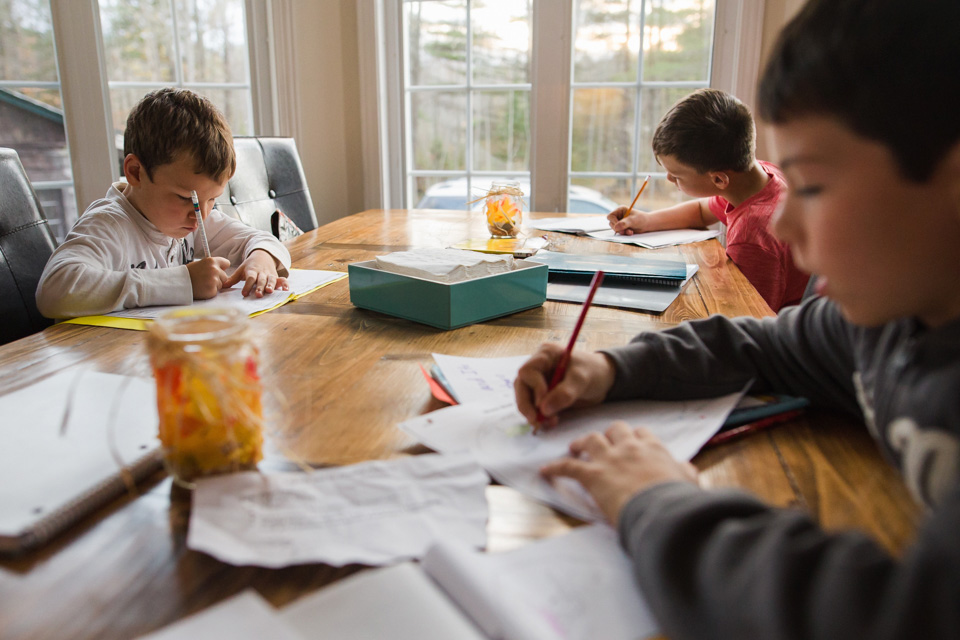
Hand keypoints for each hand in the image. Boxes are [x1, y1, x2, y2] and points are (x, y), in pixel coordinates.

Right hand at [186, 257, 229, 298]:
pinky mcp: (212, 290)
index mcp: (211, 261)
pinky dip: (210, 292)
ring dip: (214, 286)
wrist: (178, 283)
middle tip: (205, 279)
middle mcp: (214, 270)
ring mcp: (214, 280)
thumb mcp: (200, 264)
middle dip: (218, 279)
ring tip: (202, 284)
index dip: (222, 268)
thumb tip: (223, 269)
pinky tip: (202, 289)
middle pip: (225, 276)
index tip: (218, 270)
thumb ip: (212, 266)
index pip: (226, 263)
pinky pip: (215, 292)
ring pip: (221, 285)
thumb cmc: (188, 273)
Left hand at [222, 250, 288, 296]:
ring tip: (269, 291)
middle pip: (261, 280)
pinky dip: (285, 284)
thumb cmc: (250, 266)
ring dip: (271, 286)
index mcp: (252, 271)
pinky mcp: (276, 276)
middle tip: (258, 295)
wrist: (262, 255)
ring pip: (271, 280)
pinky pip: (282, 279)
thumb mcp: (241, 270)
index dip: (247, 286)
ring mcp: (270, 274)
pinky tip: (286, 289)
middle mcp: (261, 272)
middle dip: (260, 287)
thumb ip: (233, 279)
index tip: (244, 293)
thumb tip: (222, 286)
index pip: (250, 278)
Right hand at [514, 343, 616, 429]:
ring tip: (548, 423)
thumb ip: (565, 393)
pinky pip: (534, 407)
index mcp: (545, 355)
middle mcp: (538, 367)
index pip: (527, 371)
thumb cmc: (593, 371)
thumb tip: (544, 409)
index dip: (533, 388)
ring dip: (533, 413)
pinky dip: (540, 417)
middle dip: (527, 405)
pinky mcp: (543, 395)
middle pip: (521, 386)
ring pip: (525, 398)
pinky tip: (551, 422)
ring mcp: (538, 382)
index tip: (543, 404)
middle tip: (537, 420)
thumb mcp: (582, 379)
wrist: (603, 380)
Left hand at [541, 422, 698, 524]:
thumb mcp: (687, 482)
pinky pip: (569, 467)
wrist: (663, 511)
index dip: (633, 436)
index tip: (629, 442)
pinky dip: (555, 468)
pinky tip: (545, 470)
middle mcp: (630, 448)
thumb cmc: (677, 500)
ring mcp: (610, 460)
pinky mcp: (593, 475)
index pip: (641, 433)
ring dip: (581, 443)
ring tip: (574, 448)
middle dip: (607, 434)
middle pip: (615, 429)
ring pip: (591, 440)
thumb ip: (685, 472)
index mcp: (654, 449)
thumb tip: (688, 469)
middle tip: (600, 443)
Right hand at [606, 207, 649, 235]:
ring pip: (615, 229)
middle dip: (618, 228)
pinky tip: (630, 232)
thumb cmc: (641, 219)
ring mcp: (619, 222)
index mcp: (620, 210)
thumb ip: (624, 223)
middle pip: (611, 223)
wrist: (647, 224)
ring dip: (622, 232)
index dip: (613, 221)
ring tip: (630, 231)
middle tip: (625, 231)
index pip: (610, 216)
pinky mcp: (622, 228)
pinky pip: (619, 232)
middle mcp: (618, 216)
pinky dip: (624, 233)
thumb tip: (616, 227)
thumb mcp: (633, 220)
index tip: (619, 226)